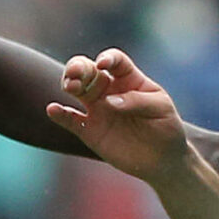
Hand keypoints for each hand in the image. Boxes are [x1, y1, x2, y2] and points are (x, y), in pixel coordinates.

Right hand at [46, 50, 191, 181]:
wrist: (163, 159)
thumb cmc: (166, 127)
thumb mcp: (160, 109)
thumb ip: (137, 101)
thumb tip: (109, 101)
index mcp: (129, 79)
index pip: (115, 61)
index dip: (108, 58)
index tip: (103, 63)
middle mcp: (109, 90)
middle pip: (88, 70)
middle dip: (78, 67)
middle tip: (75, 73)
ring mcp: (98, 109)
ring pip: (76, 89)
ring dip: (69, 83)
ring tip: (70, 87)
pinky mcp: (90, 130)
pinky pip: (71, 119)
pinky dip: (59, 114)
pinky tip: (53, 110)